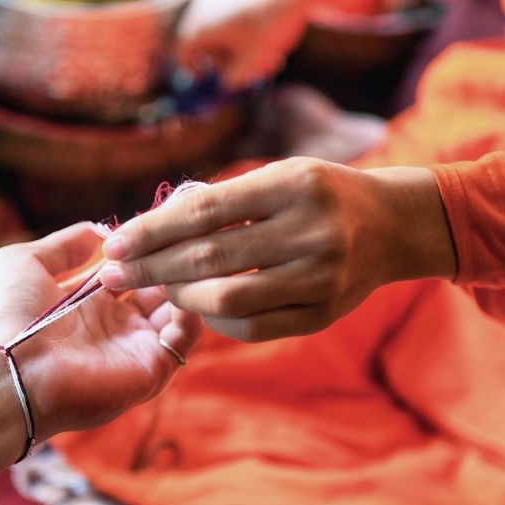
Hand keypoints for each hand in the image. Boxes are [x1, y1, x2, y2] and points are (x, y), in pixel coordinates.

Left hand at [0, 223, 202, 440]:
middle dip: (168, 261)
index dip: (144, 247)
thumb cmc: (10, 317)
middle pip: (160, 287)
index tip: (154, 225)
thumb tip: (98, 233)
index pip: (132, 270)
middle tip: (174, 240)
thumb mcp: (24, 262)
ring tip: (180, 260)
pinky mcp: (152, 368)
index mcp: (90, 301)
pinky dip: (191, 309)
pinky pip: (186, 336)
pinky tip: (179, 286)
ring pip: (179, 308)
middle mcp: (117, 324)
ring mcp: (136, 347)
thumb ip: (63, 244)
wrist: (13, 371)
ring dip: (183, 281)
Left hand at [98, 159, 455, 341]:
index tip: (116, 242)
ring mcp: (322, 277)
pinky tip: (196, 307)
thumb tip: (152, 228)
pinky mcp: (324, 314)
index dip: (153, 230)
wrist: (390, 226)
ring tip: (155, 289)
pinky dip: (216, 319)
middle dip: (151, 268)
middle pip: (210, 257)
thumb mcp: (278, 177)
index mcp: (294, 184)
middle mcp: (312, 231)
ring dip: (180, 296)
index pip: (205, 211)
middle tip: (114, 275)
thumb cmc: (319, 195)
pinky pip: (255, 327)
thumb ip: (223, 202)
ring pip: (229, 298)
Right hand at [177, 0, 315, 89]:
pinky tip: (264, 41)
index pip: (182, 54)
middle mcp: (203, 10)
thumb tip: (225, 84)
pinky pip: (228, 19)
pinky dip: (240, 34)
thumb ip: (232, 79)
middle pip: (202, 44)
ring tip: (260, 58)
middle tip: (240, 73)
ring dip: (234, 49)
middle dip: (220, 62)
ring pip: (218, 33)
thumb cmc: (268, 25)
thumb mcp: (250, 62)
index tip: (207, 81)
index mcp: (201, 27)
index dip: (192, 72)